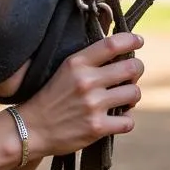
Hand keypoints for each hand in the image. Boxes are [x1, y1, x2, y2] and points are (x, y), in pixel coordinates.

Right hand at [17, 33, 144, 158]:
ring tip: (124, 98)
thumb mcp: (65, 69)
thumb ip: (89, 59)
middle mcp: (87, 81)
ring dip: (132, 96)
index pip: (112, 44)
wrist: (31, 129)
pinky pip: (128, 121)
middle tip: (132, 75)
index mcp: (77, 63)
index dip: (131, 40)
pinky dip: (126, 120)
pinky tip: (118, 118)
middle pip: (131, 68)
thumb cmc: (51, 96)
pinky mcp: (97, 127)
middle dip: (137, 70)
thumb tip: (120, 49)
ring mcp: (93, 105)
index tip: (139, 41)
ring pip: (134, 93)